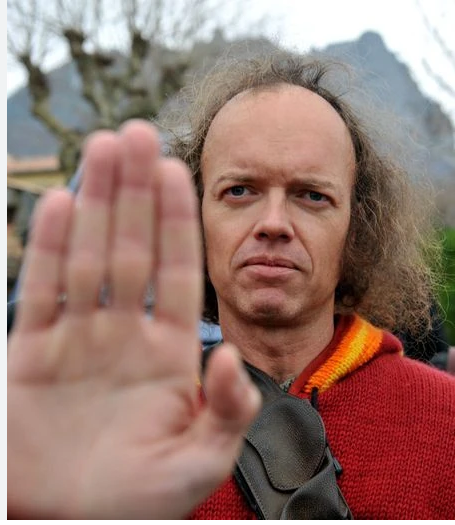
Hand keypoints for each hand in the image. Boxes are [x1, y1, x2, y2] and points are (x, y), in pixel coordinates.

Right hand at [7, 120, 260, 518]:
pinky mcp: (33, 355)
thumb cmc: (137, 501)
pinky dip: (50, 250)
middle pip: (133, 248)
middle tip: (137, 133)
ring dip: (96, 203)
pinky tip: (60, 204)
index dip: (177, 221)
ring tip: (104, 147)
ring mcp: (79, 339)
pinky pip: (44, 293)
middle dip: (136, 193)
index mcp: (170, 353)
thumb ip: (227, 410)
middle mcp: (125, 334)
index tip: (177, 170)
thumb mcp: (199, 463)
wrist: (71, 524)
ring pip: (88, 257)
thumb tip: (227, 356)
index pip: (178, 271)